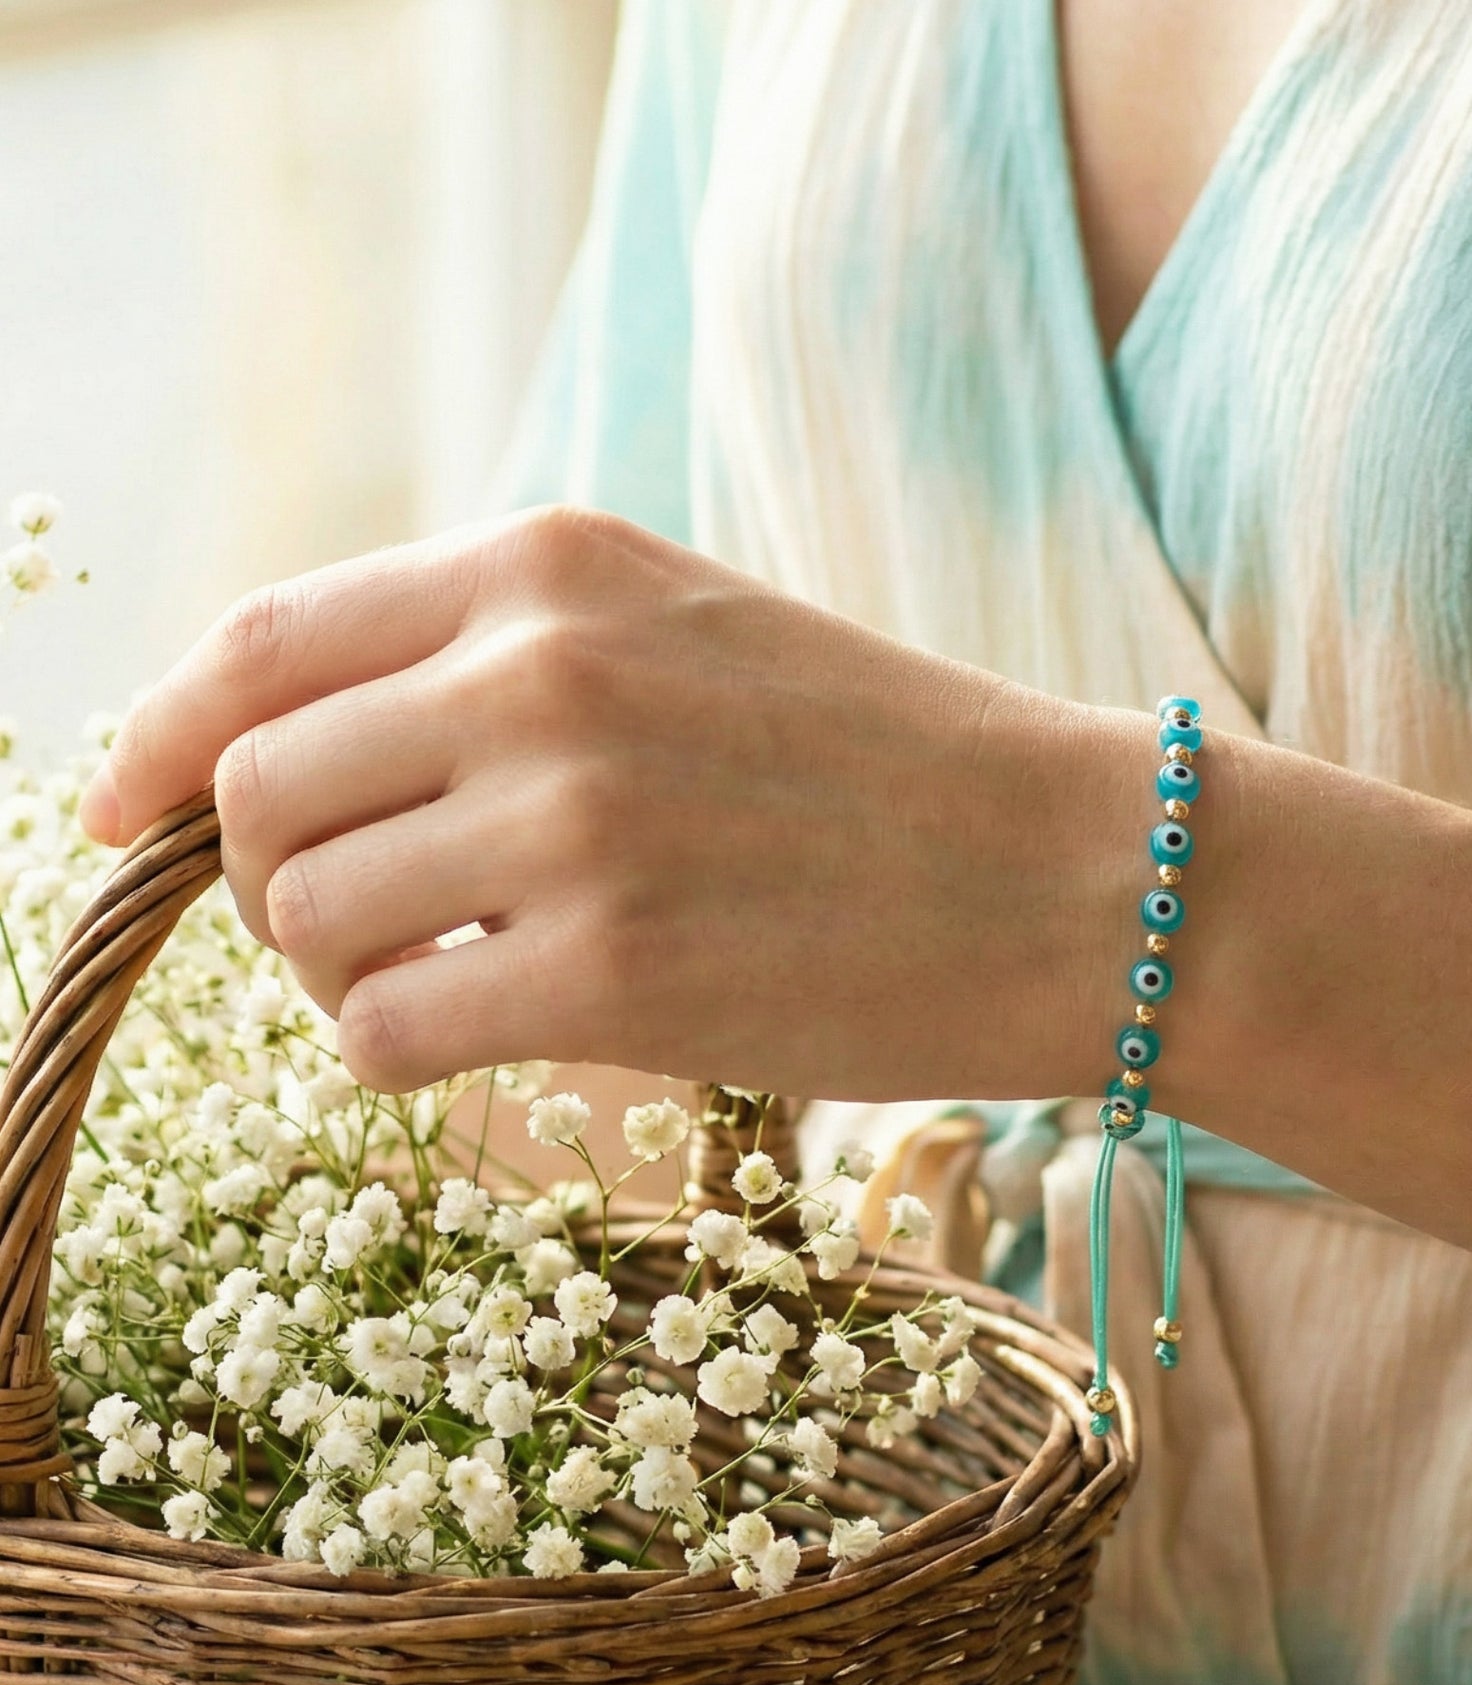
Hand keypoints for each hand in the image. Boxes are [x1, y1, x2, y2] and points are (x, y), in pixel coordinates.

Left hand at [81, 506, 1149, 1097]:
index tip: (119, 816)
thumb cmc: (892, 765)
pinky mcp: (612, 975)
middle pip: (259, 793)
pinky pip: (383, 1033)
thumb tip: (309, 753)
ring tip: (453, 982)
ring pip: (307, 921)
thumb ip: (506, 658)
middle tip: (358, 930)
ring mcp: (572, 824)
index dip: (158, 739)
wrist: (1073, 871)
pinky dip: (400, 1052)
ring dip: (343, 973)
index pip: (263, 643)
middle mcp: (538, 674)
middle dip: (267, 881)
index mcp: (551, 566)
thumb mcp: (692, 636)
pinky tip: (492, 1036)